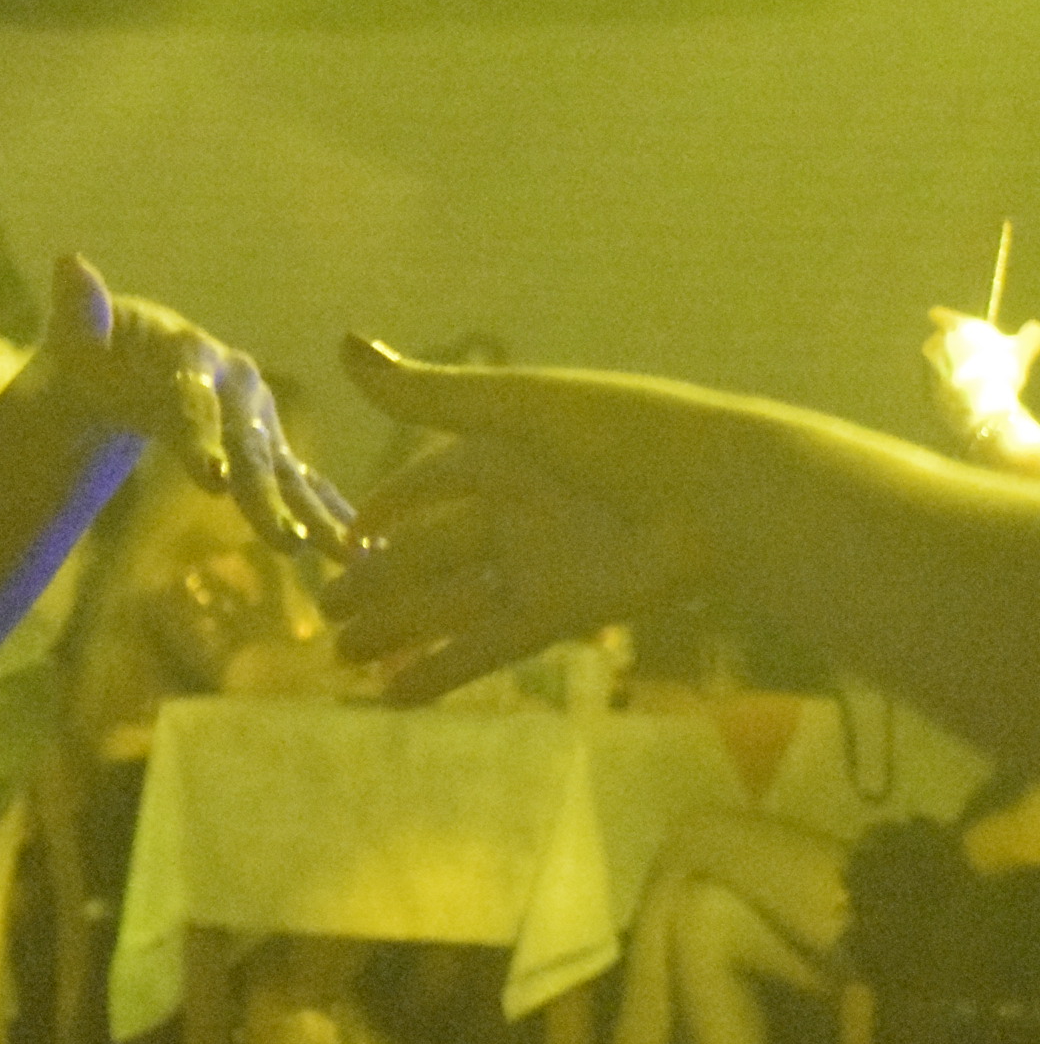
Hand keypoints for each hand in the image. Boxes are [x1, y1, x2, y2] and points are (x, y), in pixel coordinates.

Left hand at [42, 254, 354, 557]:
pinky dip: (329, 513)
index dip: (203, 439)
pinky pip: (300, 482)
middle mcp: (237, 381)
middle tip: (287, 542)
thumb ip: (80, 312)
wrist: (127, 359)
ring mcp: (257, 415)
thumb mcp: (77, 336)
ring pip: (284, 470)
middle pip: (248, 446)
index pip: (193, 402)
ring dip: (316, 514)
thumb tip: (69, 264)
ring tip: (349, 555)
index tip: (214, 482)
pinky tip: (361, 550)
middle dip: (266, 495)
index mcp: (190, 353)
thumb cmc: (93, 351)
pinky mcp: (266, 444)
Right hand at [324, 337, 713, 701]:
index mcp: (508, 454)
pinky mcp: (559, 615)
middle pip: (432, 552)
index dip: (390, 508)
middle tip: (324, 614)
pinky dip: (441, 672)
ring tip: (339, 659)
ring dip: (396, 631)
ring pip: (448, 604)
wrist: (720, 498)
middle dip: (377, 583)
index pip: (433, 482)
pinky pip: (487, 647)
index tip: (347, 537)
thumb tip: (344, 345)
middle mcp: (517, 512)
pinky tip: (391, 698)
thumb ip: (428, 395)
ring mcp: (537, 567)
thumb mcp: (517, 408)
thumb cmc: (624, 436)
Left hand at [920, 307, 1039, 452]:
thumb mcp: (1022, 349)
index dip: (941, 316)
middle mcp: (942, 344)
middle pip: (936, 339)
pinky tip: (964, 388)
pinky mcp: (931, 388)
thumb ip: (1028, 335)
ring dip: (945, 362)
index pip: (940, 315)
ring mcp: (932, 366)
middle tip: (963, 349)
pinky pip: (936, 381)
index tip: (939, 317)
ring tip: (966, 368)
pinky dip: (946, 382)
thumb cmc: (1004, 368)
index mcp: (961, 328)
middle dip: (946, 342)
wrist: (985, 403)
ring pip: (934, 360)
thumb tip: (1034, 328)